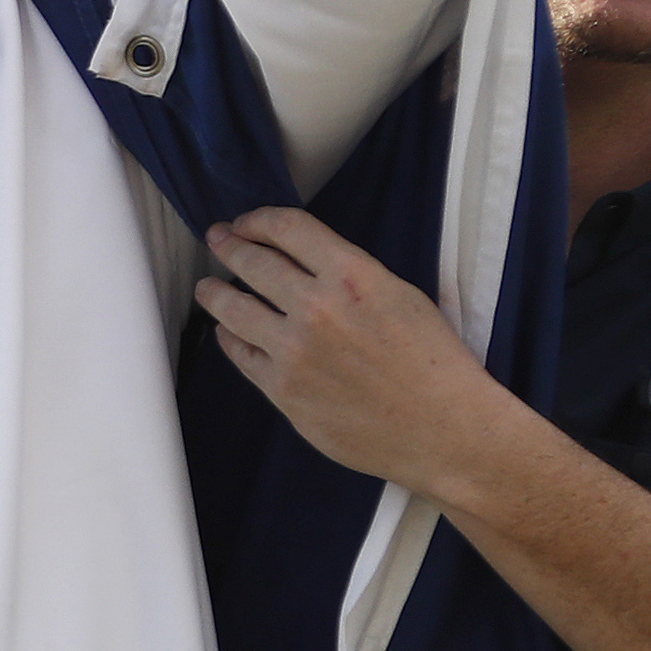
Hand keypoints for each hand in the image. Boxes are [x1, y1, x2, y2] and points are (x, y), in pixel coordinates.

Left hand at [193, 207, 490, 496]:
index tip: (247, 222)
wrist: (443, 430)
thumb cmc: (434, 364)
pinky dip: (230, 338)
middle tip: (218, 239)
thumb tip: (306, 263)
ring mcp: (294, 352)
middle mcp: (316, 308)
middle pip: (253, 262)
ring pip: (234, 309)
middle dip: (229, 246)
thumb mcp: (401, 295)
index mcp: (350, 276)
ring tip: (207, 287)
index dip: (259, 220)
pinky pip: (242, 356)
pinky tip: (227, 332)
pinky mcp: (284, 392)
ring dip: (215, 293)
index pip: (287, 228)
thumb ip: (348, 275)